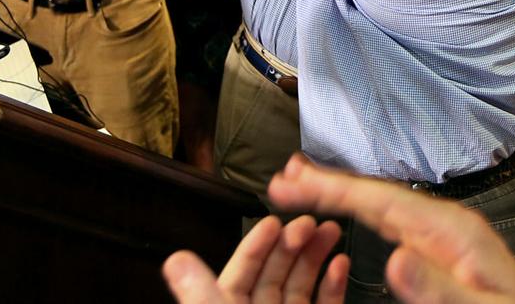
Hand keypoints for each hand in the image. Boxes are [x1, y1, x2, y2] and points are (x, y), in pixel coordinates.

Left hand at [163, 214, 347, 303]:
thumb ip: (201, 294)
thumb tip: (174, 259)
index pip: (242, 271)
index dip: (256, 244)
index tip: (273, 220)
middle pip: (275, 273)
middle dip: (292, 242)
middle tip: (309, 219)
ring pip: (301, 286)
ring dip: (316, 256)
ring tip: (331, 229)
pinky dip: (333, 286)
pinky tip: (341, 262)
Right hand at [264, 156, 514, 303]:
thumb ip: (438, 288)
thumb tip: (395, 260)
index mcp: (449, 230)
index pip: (379, 200)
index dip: (331, 189)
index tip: (292, 183)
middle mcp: (442, 222)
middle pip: (374, 194)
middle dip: (327, 182)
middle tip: (282, 175)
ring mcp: (440, 231)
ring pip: (379, 202)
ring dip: (339, 192)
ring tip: (298, 183)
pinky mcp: (438, 244)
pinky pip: (389, 219)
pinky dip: (359, 210)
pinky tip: (343, 210)